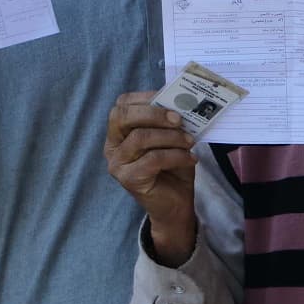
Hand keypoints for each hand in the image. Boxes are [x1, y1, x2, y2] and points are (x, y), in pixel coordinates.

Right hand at [105, 93, 197, 266]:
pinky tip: (190, 158)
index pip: (122, 104)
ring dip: (170, 136)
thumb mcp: (170, 138)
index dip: (145, 98)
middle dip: (153, 113)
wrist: (175, 205)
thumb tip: (182, 100)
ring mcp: (117, 163)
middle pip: (122, 116)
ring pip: (140, 138)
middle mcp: (112, 145)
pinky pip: (152, 159)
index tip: (171, 98)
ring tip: (190, 141)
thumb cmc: (172, 167)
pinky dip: (176, 155)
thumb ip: (169, 121)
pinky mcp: (128, 179)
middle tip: (179, 118)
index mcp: (119, 131)